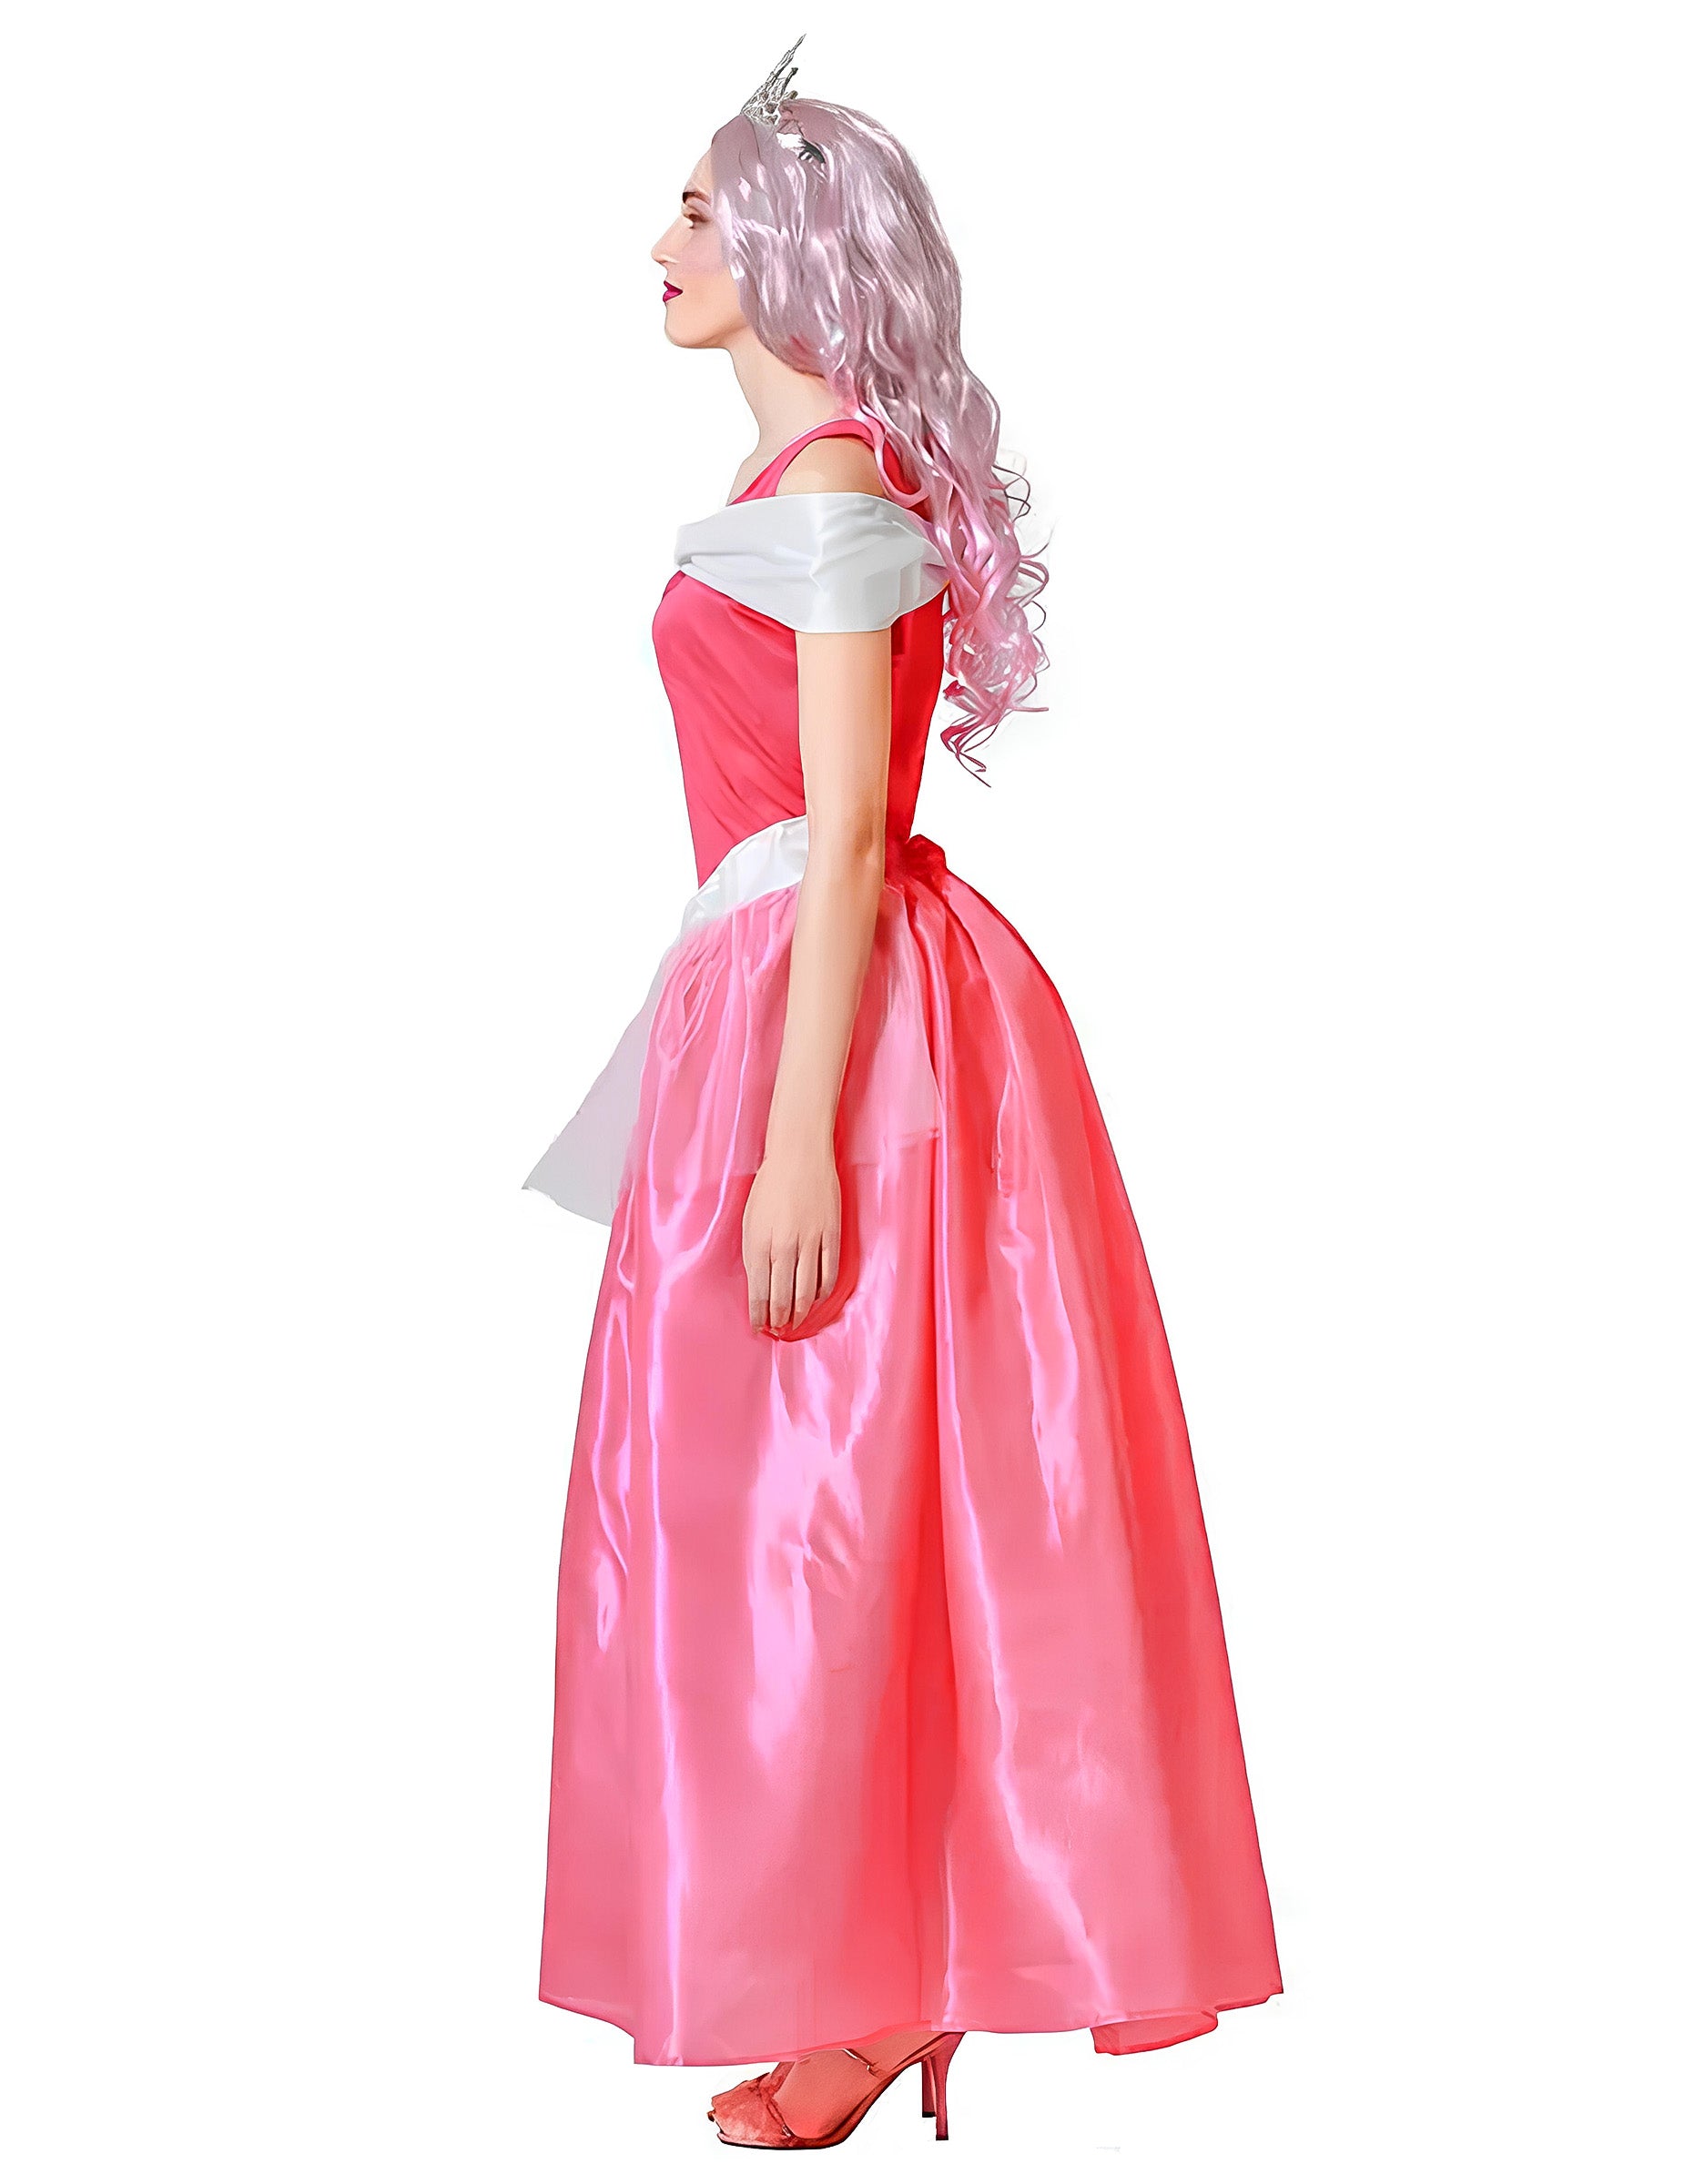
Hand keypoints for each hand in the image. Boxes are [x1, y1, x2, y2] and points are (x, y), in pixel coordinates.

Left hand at [741, 1142, 841, 1336]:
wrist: (798, 1155)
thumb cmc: (769, 1185)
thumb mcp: (750, 1219)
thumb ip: (754, 1252)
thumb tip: (759, 1284)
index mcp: (758, 1243)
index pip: (758, 1293)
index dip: (758, 1316)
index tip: (758, 1327)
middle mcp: (783, 1247)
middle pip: (782, 1297)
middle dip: (779, 1319)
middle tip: (779, 1329)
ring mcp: (810, 1242)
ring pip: (806, 1291)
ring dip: (800, 1312)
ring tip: (796, 1322)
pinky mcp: (831, 1235)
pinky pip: (828, 1274)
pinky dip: (822, 1292)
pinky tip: (816, 1298)